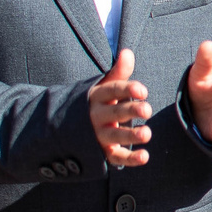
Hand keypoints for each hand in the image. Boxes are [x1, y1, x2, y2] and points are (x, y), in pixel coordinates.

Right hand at [89, 48, 153, 167]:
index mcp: (97, 97)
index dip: (127, 89)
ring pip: (114, 135)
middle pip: (114, 112)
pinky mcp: (101, 152)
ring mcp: (97, 135)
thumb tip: (127, 52)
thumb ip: (119, 72)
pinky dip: (129, 159)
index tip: (143, 90)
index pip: (112, 90)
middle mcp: (95, 116)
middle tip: (147, 110)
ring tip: (147, 133)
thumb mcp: (104, 86)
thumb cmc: (95, 102)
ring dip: (130, 135)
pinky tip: (145, 156)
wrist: (64, 128)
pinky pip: (114, 157)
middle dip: (130, 111)